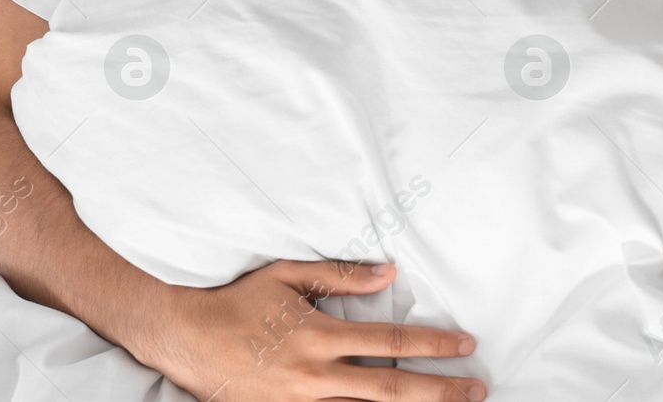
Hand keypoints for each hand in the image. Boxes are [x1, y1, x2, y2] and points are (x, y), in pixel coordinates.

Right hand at [135, 259, 485, 401]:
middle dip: (440, 392)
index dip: (434, 345)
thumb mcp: (287, 276)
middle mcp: (315, 376)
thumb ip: (340, 276)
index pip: (391, 343)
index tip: (466, 346)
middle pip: (391, 391)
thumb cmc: (238, 302)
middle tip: (477, 390)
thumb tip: (388, 273)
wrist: (185, 339)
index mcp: (319, 336)